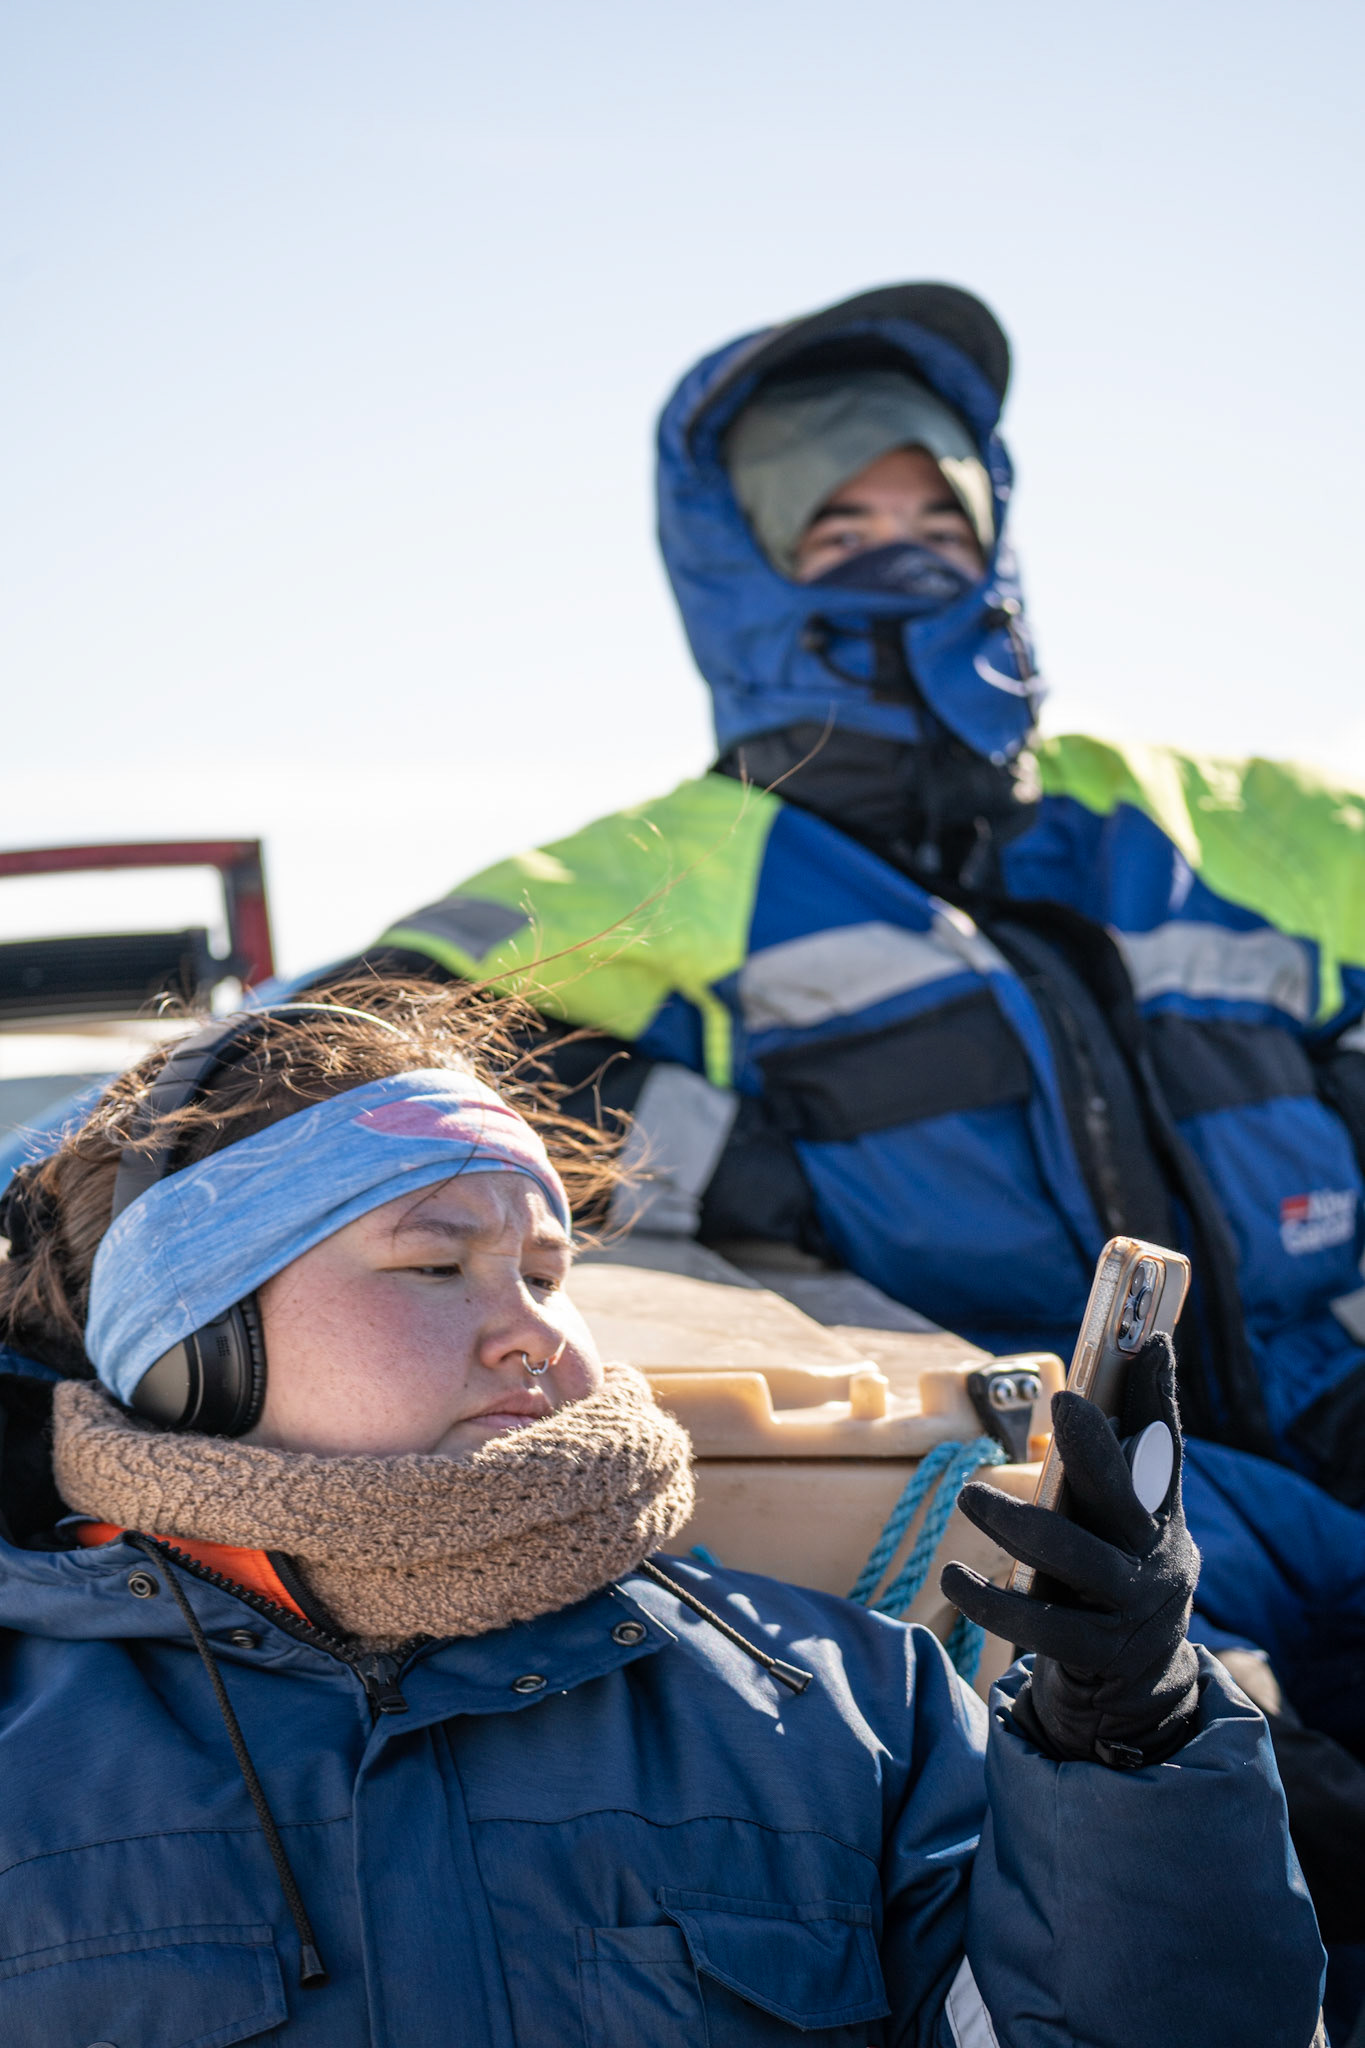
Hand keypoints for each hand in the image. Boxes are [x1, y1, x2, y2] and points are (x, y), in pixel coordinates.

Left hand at [940, 1335, 1201, 1768]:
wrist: (1134, 1695)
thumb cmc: (1108, 1583)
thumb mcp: (1115, 1526)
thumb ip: (1106, 1468)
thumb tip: (1101, 1379)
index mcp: (1161, 1516)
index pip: (1165, 1446)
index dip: (1158, 1396)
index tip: (1152, 1342)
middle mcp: (1159, 1557)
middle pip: (1127, 1495)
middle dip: (1097, 1447)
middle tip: (1065, 1402)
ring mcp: (1134, 1609)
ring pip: (1078, 1559)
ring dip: (1020, 1524)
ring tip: (971, 1497)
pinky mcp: (1100, 1654)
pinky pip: (1041, 1625)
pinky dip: (994, 1599)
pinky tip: (955, 1578)